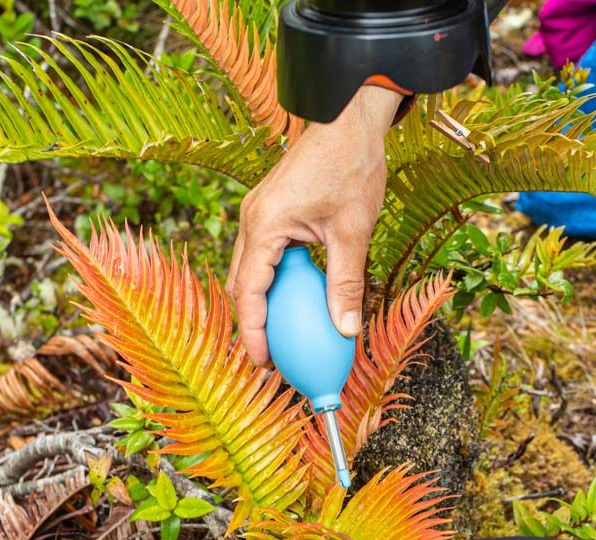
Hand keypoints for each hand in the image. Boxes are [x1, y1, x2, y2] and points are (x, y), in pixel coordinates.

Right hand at [228, 85, 401, 366]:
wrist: (349, 120)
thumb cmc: (351, 166)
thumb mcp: (354, 230)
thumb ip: (346, 283)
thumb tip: (345, 331)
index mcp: (265, 225)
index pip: (248, 292)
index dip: (253, 332)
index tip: (264, 364)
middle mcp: (253, 220)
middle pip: (241, 285)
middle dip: (253, 325)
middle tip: (272, 360)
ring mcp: (259, 214)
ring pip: (250, 272)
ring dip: (262, 305)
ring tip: (282, 337)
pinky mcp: (271, 211)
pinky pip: (264, 257)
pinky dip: (274, 283)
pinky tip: (295, 302)